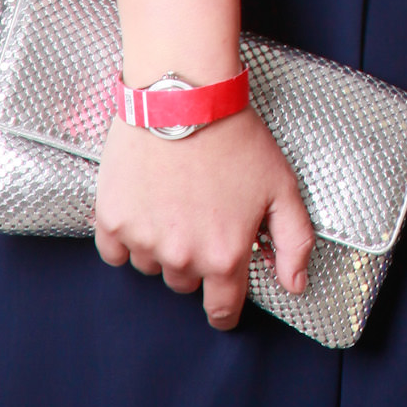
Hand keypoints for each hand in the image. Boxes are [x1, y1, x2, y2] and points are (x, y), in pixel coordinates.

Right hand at [94, 108, 314, 329]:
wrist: (185, 96)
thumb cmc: (235, 137)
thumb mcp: (282, 186)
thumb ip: (293, 241)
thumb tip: (294, 283)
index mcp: (224, 255)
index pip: (222, 309)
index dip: (225, 309)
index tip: (223, 305)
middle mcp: (181, 257)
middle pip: (186, 282)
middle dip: (197, 259)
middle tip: (204, 217)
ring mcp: (143, 240)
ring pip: (152, 265)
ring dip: (163, 246)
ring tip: (176, 202)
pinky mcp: (112, 220)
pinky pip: (116, 251)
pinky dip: (128, 236)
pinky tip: (145, 206)